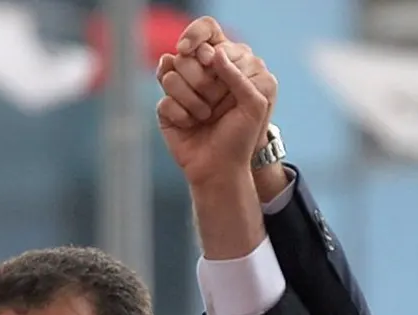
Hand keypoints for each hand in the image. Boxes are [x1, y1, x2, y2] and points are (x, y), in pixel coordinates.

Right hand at [157, 42, 275, 186]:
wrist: (220, 169)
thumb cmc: (241, 137)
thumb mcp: (253, 104)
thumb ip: (238, 75)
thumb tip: (214, 52)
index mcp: (223, 69)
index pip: (207, 43)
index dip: (209, 57)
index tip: (218, 73)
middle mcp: (200, 76)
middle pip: (184, 56)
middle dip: (202, 82)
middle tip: (215, 103)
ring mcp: (181, 91)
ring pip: (170, 75)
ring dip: (191, 100)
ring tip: (204, 116)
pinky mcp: (166, 108)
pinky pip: (164, 100)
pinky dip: (181, 116)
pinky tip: (190, 125)